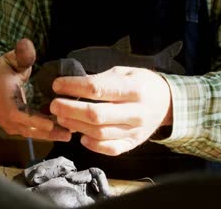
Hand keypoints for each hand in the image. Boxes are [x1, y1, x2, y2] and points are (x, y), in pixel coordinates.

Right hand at [0, 38, 70, 141]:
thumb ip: (21, 54)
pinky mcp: (16, 128)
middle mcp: (5, 116)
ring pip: (32, 133)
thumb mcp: (11, 59)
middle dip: (49, 131)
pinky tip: (63, 130)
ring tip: (70, 133)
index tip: (52, 124)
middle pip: (28, 129)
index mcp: (3, 100)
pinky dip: (46, 132)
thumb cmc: (3, 70)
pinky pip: (32, 132)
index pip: (18, 114)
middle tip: (70, 132)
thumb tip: (25, 43)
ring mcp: (10, 125)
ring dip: (50, 134)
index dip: (34, 120)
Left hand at [49, 66, 171, 154]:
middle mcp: (136, 112)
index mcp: (134, 89)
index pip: (97, 88)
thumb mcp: (124, 72)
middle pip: (95, 114)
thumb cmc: (140, 83)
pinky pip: (110, 149)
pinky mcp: (133, 143)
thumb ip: (100, 79)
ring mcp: (135, 130)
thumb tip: (69, 86)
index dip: (73, 87)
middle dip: (69, 109)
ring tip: (62, 117)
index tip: (57, 85)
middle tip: (54, 104)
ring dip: (76, 125)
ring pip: (99, 133)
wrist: (167, 102)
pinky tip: (80, 135)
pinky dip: (92, 145)